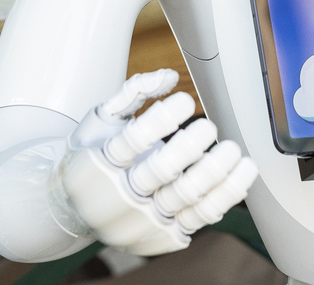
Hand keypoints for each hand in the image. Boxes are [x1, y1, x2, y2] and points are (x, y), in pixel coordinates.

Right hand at [60, 72, 258, 256]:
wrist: (73, 211)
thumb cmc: (92, 155)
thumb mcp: (98, 120)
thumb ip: (132, 93)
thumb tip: (170, 76)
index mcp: (99, 164)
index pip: (134, 140)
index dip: (163, 119)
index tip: (186, 100)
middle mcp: (120, 197)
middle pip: (161, 171)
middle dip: (191, 146)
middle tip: (209, 127)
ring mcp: (141, 221)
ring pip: (187, 199)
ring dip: (218, 174)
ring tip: (236, 152)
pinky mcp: (161, 237)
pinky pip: (199, 218)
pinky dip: (224, 196)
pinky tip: (240, 175)